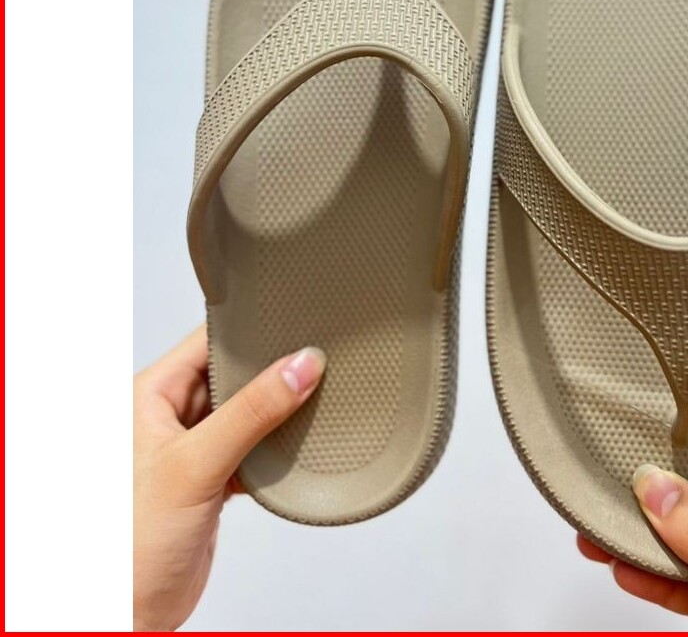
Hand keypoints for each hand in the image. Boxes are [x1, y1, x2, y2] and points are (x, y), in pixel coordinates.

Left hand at [133, 326, 325, 630]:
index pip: (208, 341)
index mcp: (150, 395)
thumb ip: (251, 413)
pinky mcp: (211, 477)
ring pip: (246, 410)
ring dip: (274, 412)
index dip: (249, 331)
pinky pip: (251, 445)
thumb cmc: (129, 546)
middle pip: (233, 373)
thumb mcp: (195, 465)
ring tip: (307, 403)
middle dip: (270, 372)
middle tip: (312, 365)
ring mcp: (192, 447)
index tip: (294, 326)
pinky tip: (290, 448)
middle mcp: (169, 416)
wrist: (132, 613)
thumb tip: (299, 367)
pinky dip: (273, 446)